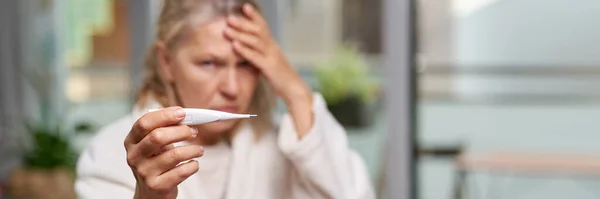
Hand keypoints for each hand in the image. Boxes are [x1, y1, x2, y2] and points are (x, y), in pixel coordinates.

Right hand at [124, 107, 202, 198]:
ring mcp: (144, 172)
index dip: (165, 115)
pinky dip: (193, 165)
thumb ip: (164, 129)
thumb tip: (184, 116)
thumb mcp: (153, 145)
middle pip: (158, 137)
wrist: (150, 193)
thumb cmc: (155, 162)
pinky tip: (193, 164)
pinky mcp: (157, 186)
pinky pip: (182, 171)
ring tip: (199, 150)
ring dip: (192, 149)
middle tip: (194, 131)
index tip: (182, 113)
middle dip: (181, 131)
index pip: (144, 123)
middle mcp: (134, 156)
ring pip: (174, 155)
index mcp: (131, 141)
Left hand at [224, 4, 313, 136]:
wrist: (295, 90)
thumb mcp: (270, 62)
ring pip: (255, 42)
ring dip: (240, 35)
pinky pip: (255, 57)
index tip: (245, 7)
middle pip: (258, 31)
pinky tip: (234, 46)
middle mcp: (273, 48)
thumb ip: (261, 54)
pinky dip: (244, 50)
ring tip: (227, 30)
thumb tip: (249, 49)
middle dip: (243, 23)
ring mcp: (272, 57)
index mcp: (273, 46)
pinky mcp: (270, 68)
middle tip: (229, 18)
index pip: (264, 27)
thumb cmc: (281, 78)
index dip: (254, 16)